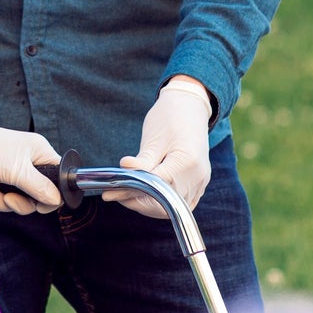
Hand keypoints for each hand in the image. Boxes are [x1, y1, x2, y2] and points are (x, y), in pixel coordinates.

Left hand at [0, 126, 62, 214]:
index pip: (59, 179)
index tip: (39, 206)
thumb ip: (40, 187)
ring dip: (2, 202)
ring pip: (20, 200)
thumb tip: (57, 200)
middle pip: (38, 195)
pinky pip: (4, 199)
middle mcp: (30, 162)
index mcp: (41, 153)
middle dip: (20, 203)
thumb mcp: (17, 171)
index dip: (52, 196)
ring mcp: (15, 171)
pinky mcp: (0, 180)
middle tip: (7, 199)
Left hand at [117, 77, 214, 217]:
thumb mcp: (153, 138)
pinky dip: (163, 202)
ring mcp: (201, 181)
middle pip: (165, 202)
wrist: (190, 106)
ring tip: (128, 193)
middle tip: (116, 193)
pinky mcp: (200, 183)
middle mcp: (197, 176)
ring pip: (172, 206)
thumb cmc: (170, 117)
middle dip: (138, 202)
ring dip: (149, 204)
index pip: (155, 187)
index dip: (131, 192)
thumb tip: (124, 172)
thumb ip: (141, 161)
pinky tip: (146, 194)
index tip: (111, 192)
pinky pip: (181, 202)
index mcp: (186, 162)